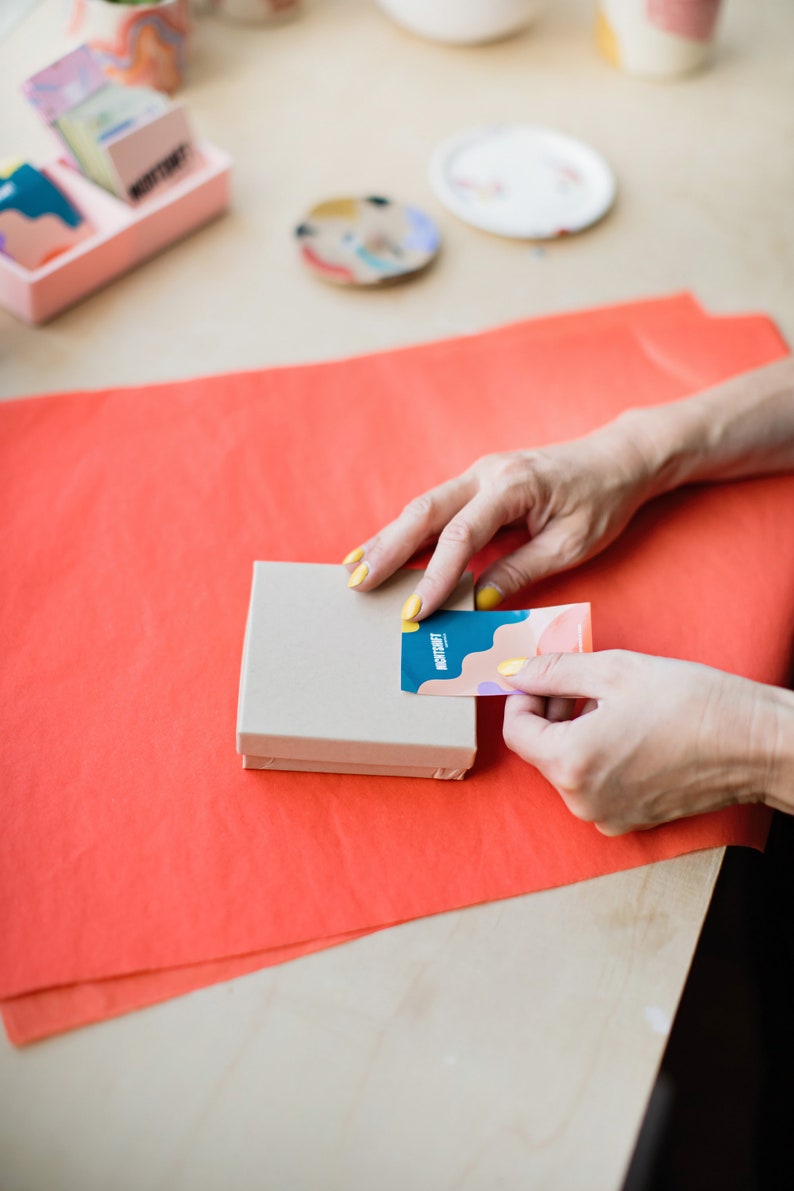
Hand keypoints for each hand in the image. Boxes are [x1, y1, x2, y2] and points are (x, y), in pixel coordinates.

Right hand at [343, 424, 654, 619]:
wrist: (616, 459)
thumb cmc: (601, 501)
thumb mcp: (572, 544)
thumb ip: (522, 570)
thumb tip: (480, 601)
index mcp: (514, 486)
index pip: (462, 534)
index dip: (437, 575)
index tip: (417, 610)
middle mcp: (487, 472)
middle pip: (425, 511)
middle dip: (387, 548)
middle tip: (357, 582)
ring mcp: (478, 473)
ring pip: (422, 507)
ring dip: (387, 538)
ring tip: (353, 569)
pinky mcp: (475, 482)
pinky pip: (433, 507)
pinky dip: (405, 530)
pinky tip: (380, 550)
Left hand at [500, 650, 780, 833]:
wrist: (754, 744)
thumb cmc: (691, 704)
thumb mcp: (614, 670)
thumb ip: (554, 671)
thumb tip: (515, 671)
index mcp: (570, 764)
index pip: (516, 731)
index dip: (524, 697)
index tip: (542, 676)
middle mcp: (582, 800)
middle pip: (542, 750)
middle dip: (553, 712)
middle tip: (584, 682)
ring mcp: (608, 816)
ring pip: (569, 767)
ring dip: (578, 732)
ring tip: (616, 704)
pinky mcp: (632, 820)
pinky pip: (596, 784)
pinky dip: (601, 756)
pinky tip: (632, 731)